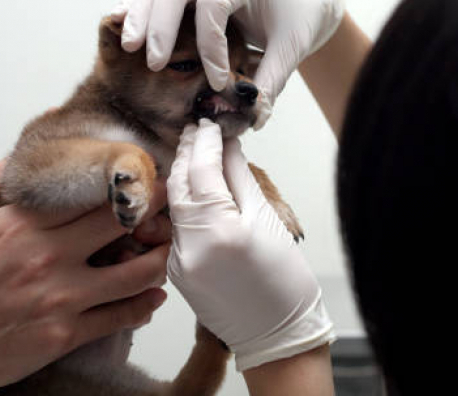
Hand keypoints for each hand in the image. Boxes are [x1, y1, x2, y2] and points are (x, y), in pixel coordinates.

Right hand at [0, 161, 169, 394]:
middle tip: (166, 208)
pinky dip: (144, 305)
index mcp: (22, 225)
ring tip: (164, 251)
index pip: (90, 193)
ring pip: (134, 272)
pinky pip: (120, 316)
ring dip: (158, 259)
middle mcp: (49, 256)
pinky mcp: (66, 333)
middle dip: (153, 212)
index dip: (124, 182)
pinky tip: (154, 296)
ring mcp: (61, 296)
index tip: (144, 175)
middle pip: (122, 223)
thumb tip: (11, 161)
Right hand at [109, 0, 343, 128]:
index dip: (210, 45)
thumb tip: (254, 118)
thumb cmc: (300, 17)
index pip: (215, 4)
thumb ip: (272, 80)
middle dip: (158, 24)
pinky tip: (121, 23)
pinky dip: (140, 5)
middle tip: (151, 62)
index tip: (218, 80)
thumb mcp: (292, 48)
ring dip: (141, 14)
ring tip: (130, 47)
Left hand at [167, 119, 334, 370]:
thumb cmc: (283, 281)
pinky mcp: (175, 271)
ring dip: (181, 174)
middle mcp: (189, 246)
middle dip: (185, 153)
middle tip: (195, 129)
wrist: (275, 334)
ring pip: (173, 204)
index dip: (203, 141)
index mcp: (218, 230)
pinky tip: (192, 186)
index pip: (200, 170)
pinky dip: (183, 202)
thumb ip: (241, 178)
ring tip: (193, 150)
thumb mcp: (268, 220)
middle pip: (178, 184)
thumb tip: (227, 146)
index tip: (208, 123)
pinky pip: (175, 227)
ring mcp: (177, 262)